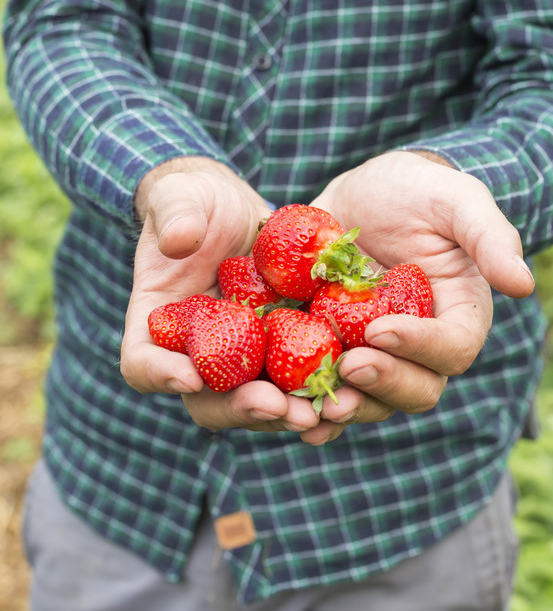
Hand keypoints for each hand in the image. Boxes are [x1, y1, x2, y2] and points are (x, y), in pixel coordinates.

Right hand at [119, 158, 320, 435]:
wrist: (241, 214)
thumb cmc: (198, 202)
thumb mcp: (182, 198)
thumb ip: (176, 214)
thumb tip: (179, 240)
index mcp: (159, 324)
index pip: (143, 361)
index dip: (160, 374)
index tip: (189, 375)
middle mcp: (199, 354)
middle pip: (207, 401)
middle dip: (241, 409)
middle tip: (276, 407)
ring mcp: (244, 360)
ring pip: (259, 403)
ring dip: (287, 412)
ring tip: (319, 411)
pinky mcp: (284, 353)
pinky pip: (299, 384)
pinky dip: (321, 393)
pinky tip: (351, 394)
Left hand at [298, 150, 534, 443]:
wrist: (361, 193)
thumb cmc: (418, 190)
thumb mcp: (456, 199)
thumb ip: (491, 236)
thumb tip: (523, 284)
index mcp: (459, 314)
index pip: (453, 348)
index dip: (421, 347)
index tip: (381, 329)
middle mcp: (421, 345)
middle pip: (417, 389)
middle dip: (384, 384)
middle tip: (348, 367)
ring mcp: (378, 355)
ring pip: (373, 401)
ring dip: (348, 407)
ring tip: (317, 403)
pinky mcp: (337, 353)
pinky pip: (329, 393)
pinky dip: (312, 410)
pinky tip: (289, 412)